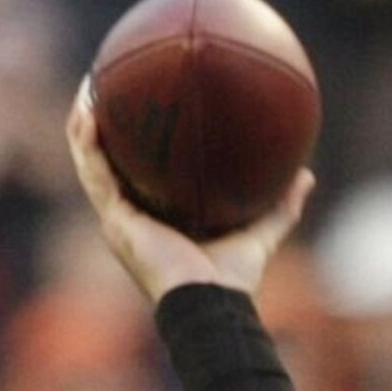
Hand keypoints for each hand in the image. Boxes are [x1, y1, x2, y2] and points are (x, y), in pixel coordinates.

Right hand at [67, 79, 312, 304]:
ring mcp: (118, 221)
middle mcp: (131, 220)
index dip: (135, 146)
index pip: (138, 177)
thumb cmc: (232, 282)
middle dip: (104, 125)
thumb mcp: (259, 234)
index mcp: (154, 222)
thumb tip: (307, 175)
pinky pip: (93, 172)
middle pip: (108, 165)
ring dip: (84, 122)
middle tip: (107, 85)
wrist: (211, 306)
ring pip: (90, 162)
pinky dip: (87, 140)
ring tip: (89, 85)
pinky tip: (88, 109)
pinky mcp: (115, 221)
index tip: (141, 108)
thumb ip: (281, 207)